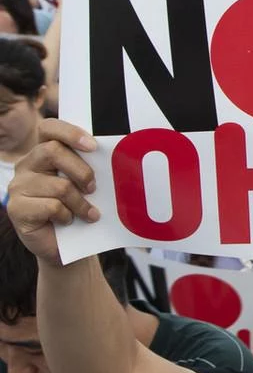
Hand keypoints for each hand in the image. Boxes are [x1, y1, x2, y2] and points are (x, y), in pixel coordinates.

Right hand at [7, 119, 99, 265]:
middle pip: (52, 151)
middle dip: (81, 170)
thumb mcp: (84, 183)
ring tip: (89, 213)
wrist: (64, 245)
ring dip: (80, 202)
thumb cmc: (77, 208)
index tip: (93, 146)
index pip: (48, 128)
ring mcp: (18, 186)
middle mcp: (27, 164)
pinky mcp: (16, 208)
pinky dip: (67, 215)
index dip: (70, 132)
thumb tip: (116, 156)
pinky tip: (69, 221)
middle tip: (94, 187)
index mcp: (43, 152)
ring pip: (58, 185)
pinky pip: (51, 206)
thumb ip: (88, 166)